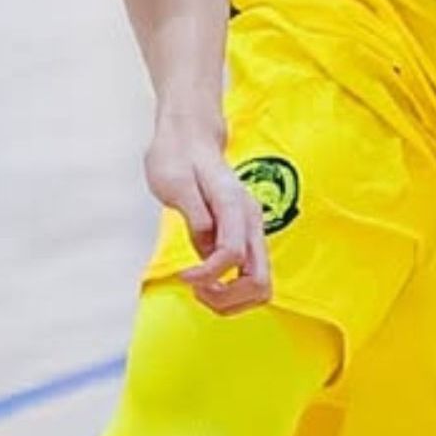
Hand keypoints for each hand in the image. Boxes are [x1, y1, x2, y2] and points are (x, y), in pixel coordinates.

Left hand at [144, 108, 270, 313]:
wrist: (189, 136)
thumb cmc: (177, 155)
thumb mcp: (175, 182)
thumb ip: (195, 216)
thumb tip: (207, 247)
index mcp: (234, 206)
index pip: (232, 256)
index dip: (207, 276)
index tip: (183, 275)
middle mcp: (251, 221)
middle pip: (260, 283)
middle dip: (228, 299)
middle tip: (197, 289)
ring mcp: (251, 230)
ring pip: (260, 286)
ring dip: (231, 300)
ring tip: (201, 288)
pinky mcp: (244, 236)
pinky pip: (248, 276)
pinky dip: (230, 289)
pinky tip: (206, 280)